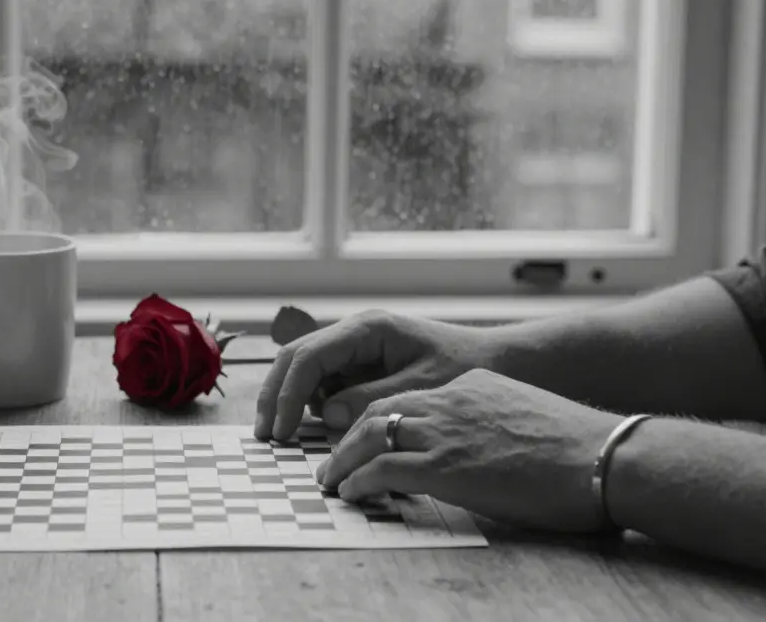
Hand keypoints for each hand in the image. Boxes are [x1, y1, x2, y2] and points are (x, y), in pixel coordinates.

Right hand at [254, 311, 494, 439]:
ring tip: (284, 435)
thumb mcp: (422, 388)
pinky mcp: (361, 364)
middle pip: (295, 357)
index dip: (287, 394)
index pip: (308, 357)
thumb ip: (373, 399)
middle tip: (266, 435)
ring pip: (305, 369)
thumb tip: (328, 414)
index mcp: (367, 329)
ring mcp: (356, 347)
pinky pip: (325, 381)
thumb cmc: (467, 369)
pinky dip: (313, 403)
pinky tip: (313, 428)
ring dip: (290, 399)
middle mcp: (355, 332)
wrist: (499, 361)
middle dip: (275, 394)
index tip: (280, 430)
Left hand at [316, 369, 623, 532]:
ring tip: (333, 480)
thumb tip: (479, 454)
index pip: (409, 397)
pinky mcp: (444, 465)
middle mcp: (451, 400)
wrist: (606, 457)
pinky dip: (359, 480)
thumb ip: (492, 425)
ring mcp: (445, 431)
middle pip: (378, 409)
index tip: (366, 438)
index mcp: (472, 386)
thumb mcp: (524, 421)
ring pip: (370, 434)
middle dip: (349, 435)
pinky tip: (352, 492)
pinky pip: (382, 468)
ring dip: (344, 459)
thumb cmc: (580, 451)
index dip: (380, 419)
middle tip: (334, 459)